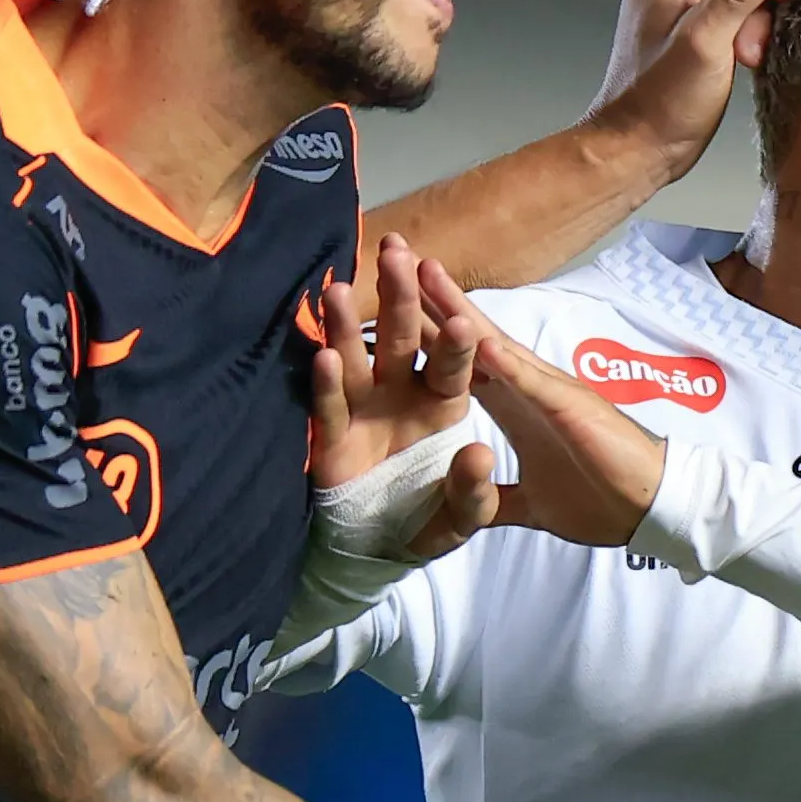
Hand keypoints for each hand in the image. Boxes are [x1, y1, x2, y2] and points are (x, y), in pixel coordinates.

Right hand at [309, 234, 500, 557]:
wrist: (377, 549)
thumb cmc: (426, 522)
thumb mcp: (461, 518)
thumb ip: (473, 492)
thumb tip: (478, 452)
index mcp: (444, 401)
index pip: (452, 363)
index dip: (455, 339)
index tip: (461, 315)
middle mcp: (402, 393)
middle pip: (401, 337)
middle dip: (398, 295)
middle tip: (395, 251)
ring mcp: (364, 408)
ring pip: (355, 358)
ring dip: (345, 326)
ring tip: (337, 290)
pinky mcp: (332, 435)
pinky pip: (329, 405)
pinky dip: (326, 383)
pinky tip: (321, 357)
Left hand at [411, 266, 669, 549]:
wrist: (650, 511)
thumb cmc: (598, 499)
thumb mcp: (529, 504)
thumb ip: (493, 498)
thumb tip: (466, 500)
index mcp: (511, 406)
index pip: (456, 361)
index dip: (421, 330)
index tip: (382, 301)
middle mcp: (524, 388)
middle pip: (467, 336)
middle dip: (429, 297)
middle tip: (392, 253)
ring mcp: (548, 394)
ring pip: (495, 345)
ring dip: (459, 311)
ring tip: (424, 273)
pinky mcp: (571, 411)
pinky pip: (534, 385)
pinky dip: (507, 364)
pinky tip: (479, 339)